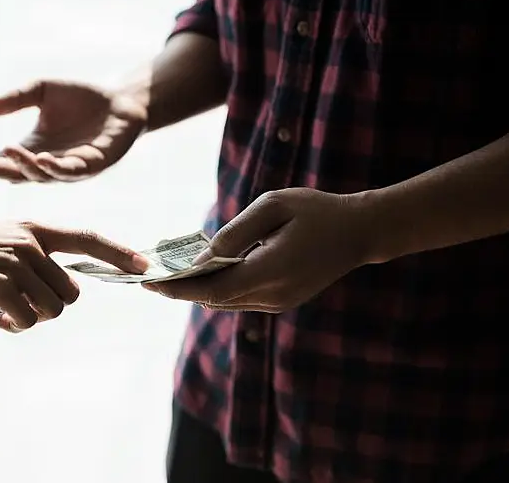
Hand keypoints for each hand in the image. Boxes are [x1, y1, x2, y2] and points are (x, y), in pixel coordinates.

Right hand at [0, 80, 146, 182]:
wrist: (121, 101)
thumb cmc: (80, 98)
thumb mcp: (41, 91)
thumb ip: (15, 99)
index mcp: (33, 149)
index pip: (4, 161)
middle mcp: (49, 164)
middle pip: (18, 173)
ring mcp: (71, 168)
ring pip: (43, 175)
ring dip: (25, 165)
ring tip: (8, 151)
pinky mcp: (95, 165)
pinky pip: (72, 171)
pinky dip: (56, 167)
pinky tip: (42, 158)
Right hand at [0, 221, 148, 330]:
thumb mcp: (3, 240)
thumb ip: (34, 256)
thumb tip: (61, 290)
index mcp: (34, 228)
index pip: (87, 237)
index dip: (118, 252)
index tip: (144, 264)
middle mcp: (31, 243)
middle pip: (71, 291)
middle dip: (52, 306)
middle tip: (23, 308)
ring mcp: (16, 263)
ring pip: (53, 308)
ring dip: (33, 318)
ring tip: (5, 312)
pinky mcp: (0, 285)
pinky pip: (28, 319)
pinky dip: (16, 326)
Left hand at [143, 188, 374, 311]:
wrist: (361, 231)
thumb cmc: (316, 210)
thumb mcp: (273, 206)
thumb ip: (235, 231)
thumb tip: (201, 256)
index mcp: (269, 271)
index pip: (211, 288)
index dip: (177, 288)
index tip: (147, 282)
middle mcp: (273, 295)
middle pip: (213, 299)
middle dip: (180, 290)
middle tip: (148, 278)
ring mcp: (279, 303)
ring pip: (226, 302)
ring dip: (197, 291)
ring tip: (167, 276)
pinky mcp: (283, 302)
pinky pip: (241, 299)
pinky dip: (218, 289)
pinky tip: (201, 274)